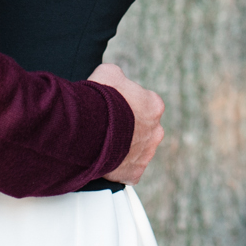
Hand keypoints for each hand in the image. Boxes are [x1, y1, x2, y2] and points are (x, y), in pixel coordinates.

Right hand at [91, 63, 164, 184]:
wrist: (89, 128)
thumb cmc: (99, 99)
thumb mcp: (107, 73)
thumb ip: (117, 76)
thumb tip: (115, 78)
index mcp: (154, 105)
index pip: (144, 104)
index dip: (126, 105)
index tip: (112, 108)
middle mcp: (156, 131)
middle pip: (143, 129)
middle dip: (128, 129)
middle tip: (107, 128)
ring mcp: (147, 153)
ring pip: (137, 151)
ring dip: (124, 148)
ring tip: (102, 145)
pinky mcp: (135, 172)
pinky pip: (128, 170)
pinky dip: (118, 168)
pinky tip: (104, 161)